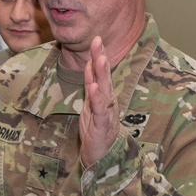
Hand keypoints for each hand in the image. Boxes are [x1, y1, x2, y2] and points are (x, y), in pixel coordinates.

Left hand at [80, 36, 119, 166]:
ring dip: (102, 74)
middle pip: (104, 77)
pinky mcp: (102, 125)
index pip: (100, 74)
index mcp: (103, 96)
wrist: (101, 156)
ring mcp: (106, 112)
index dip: (98, 57)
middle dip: (101, 58)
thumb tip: (88, 66)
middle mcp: (107, 101)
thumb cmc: (96, 130)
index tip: (96, 39)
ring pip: (104, 90)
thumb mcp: (91, 105)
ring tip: (100, 58)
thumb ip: (90, 86)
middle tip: (98, 41)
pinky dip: (97, 98)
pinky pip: (100, 109)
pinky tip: (94, 87)